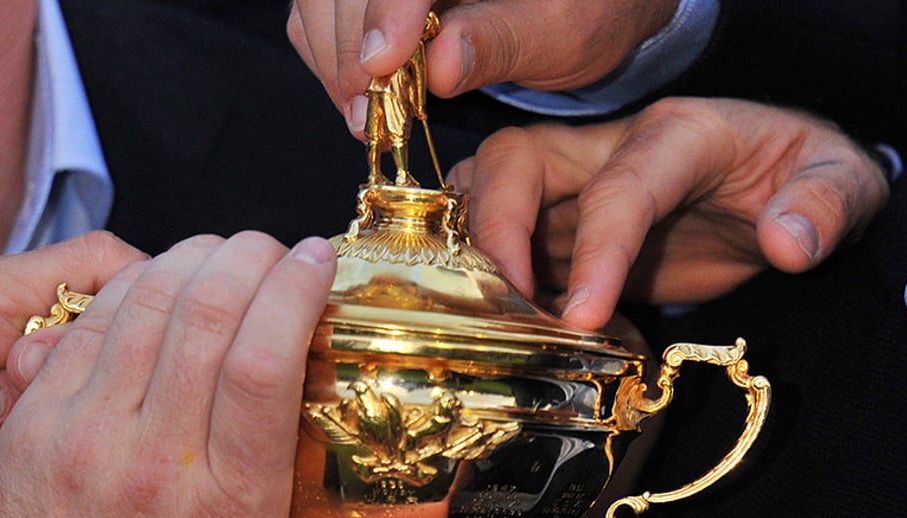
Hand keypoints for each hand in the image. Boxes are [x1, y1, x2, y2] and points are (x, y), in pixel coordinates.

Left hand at [0, 231, 145, 517]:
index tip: (19, 352)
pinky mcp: (21, 501)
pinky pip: (31, 488)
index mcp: (60, 351)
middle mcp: (56, 403)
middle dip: (23, 391)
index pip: (122, 342)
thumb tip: (157, 262)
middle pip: (97, 394)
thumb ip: (78, 265)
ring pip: (65, 444)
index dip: (69, 348)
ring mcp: (39, 456)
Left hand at [0, 232, 336, 517]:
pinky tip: (158, 276)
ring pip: (148, 304)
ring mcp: (87, 439)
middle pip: (209, 315)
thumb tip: (308, 366)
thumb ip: (274, 459)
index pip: (265, 362)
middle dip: (248, 256)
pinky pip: (89, 325)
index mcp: (231, 500)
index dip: (295, 290)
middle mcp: (158, 463)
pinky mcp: (33, 426)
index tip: (314, 259)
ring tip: (220, 252)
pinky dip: (133, 285)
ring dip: (192, 255)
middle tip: (269, 248)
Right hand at [288, 0, 677, 136]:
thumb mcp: (562, 33)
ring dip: (333, 61)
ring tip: (368, 117)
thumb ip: (500, 44)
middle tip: (369, 116)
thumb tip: (438, 66)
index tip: (380, 67)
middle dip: (348, 50)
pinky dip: (329, 58)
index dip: (383, 11)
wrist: (587, 8)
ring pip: (319, 3)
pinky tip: (363, 97)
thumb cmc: (586, 13)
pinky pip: (320, 17)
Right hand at [450, 97, 889, 329]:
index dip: (595, 248)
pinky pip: (507, 243)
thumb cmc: (806, 170)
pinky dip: (500, 282)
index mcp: (678, 135)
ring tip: (495, 317)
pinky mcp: (567, 226)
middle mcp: (611, 149)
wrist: (781, 181)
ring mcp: (580, 186)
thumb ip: (825, 202)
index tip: (582, 316)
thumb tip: (788, 241)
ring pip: (489, 189)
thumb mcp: (843, 177)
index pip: (621, 185)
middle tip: (503, 309)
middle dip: (493, 230)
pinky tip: (538, 330)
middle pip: (516, 161)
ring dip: (475, 248)